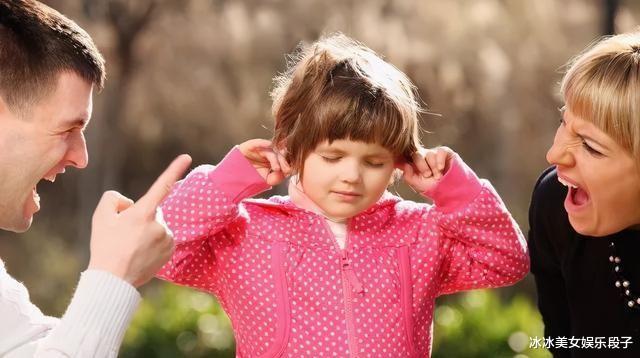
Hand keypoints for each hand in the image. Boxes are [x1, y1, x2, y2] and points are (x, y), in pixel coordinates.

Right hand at [87, 154, 191, 287]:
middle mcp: (160, 224)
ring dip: (147, 230)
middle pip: (152, 210)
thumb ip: (114, 198)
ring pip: (157, 225)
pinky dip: (153, 242)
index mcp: (144, 212)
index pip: (162, 186)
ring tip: (131, 246)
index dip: (174, 169)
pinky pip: (162, 239)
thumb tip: (130, 204)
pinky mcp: (170, 250)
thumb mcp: (100, 216)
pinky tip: (140, 252)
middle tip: (123, 234)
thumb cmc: (105, 246)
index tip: (187, 157)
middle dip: (141, 216)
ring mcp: (167, 238)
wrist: (113, 279)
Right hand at [237, 139, 291, 185]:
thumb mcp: (265, 180)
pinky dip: (264, 144)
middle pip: (281, 154)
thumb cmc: (251, 176)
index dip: (290, 164)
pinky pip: (260, 142)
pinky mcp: (252, 145)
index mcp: (275, 159)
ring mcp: (262, 148)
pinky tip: (270, 147)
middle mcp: (270, 152)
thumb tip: (286, 174)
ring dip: (276, 159)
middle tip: (287, 170)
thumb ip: (276, 178)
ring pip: (272, 150)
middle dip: (285, 162)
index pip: (285, 159)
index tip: (292, 171)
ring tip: (276, 168)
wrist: (235, 174)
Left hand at [400, 146, 455, 192]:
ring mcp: (434, 153)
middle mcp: (423, 156)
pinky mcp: (445, 152)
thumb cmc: (432, 187)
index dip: (407, 161)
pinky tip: (441, 168)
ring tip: (438, 176)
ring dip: (433, 167)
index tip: (409, 169)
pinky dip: (440, 160)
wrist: (449, 190)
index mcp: (414, 163)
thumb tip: (405, 165)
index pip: (407, 157)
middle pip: (417, 154)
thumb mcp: (418, 184)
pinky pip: (440, 151)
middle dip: (422, 166)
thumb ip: (408, 176)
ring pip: (429, 154)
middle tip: (428, 175)